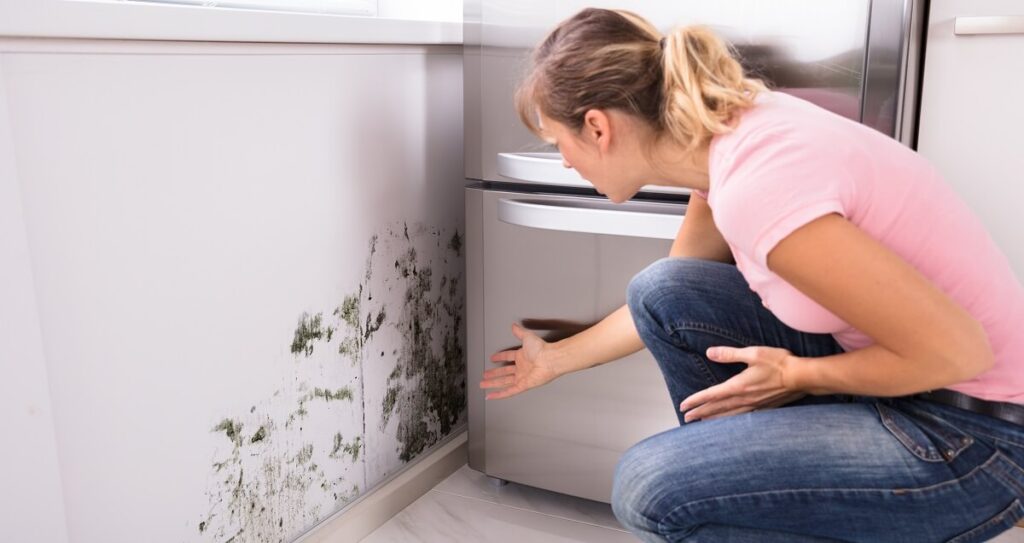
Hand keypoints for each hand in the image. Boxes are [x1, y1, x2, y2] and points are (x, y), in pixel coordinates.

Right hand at [480, 323, 559, 399]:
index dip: (500, 358)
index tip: (493, 358)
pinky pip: (509, 392)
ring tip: (483, 384)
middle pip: (504, 372)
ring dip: (493, 384)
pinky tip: (491, 395)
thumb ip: (519, 332)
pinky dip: (499, 394)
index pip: (508, 357)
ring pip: (504, 382)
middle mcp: (522, 368)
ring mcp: (522, 377)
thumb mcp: (527, 337)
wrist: (550, 359)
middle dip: (493, 374)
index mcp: (522, 356)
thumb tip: (514, 326)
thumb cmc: (542, 349)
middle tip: (485, 375)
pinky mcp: (523, 386)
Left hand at [679, 346, 804, 421]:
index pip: (711, 395)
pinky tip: (728, 422)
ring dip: (713, 419)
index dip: (696, 400)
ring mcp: (754, 406)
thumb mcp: (753, 353)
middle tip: (686, 417)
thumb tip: (709, 352)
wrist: (802, 377)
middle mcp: (744, 399)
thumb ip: (729, 354)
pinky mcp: (763, 408)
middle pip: (717, 408)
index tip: (683, 405)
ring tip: (701, 422)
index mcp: (738, 386)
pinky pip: (741, 417)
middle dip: (700, 412)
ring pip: (728, 415)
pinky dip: (730, 420)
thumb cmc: (779, 363)